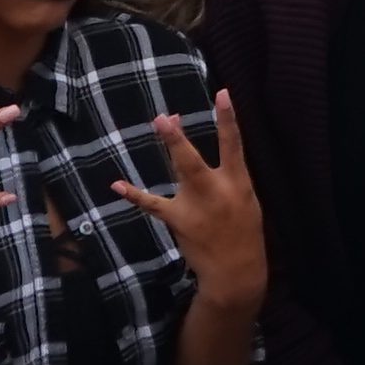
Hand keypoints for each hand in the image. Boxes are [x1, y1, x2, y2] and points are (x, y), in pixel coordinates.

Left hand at [107, 88, 264, 307]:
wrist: (235, 270)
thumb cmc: (242, 229)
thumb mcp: (247, 199)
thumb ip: (228, 174)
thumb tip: (209, 149)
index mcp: (238, 182)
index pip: (234, 145)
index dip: (228, 119)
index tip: (221, 94)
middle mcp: (216, 191)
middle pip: (195, 160)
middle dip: (180, 138)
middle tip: (167, 117)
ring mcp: (195, 206)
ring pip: (180, 171)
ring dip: (171, 147)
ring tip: (159, 122)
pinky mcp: (178, 220)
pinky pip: (153, 204)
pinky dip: (134, 195)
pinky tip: (118, 186)